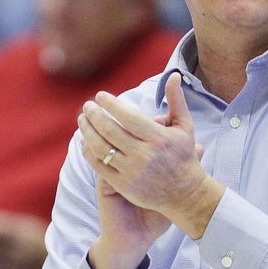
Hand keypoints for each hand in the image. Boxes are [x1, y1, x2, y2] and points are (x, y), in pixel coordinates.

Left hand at [79, 73, 221, 268]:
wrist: (185, 194)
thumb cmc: (184, 156)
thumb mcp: (184, 127)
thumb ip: (176, 100)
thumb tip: (173, 74)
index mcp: (158, 138)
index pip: (127, 116)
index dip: (110, 104)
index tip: (100, 95)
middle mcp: (144, 154)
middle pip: (110, 130)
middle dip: (94, 115)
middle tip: (87, 106)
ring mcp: (132, 171)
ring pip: (101, 147)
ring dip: (87, 131)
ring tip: (82, 120)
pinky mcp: (123, 185)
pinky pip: (99, 165)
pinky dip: (89, 151)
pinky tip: (85, 141)